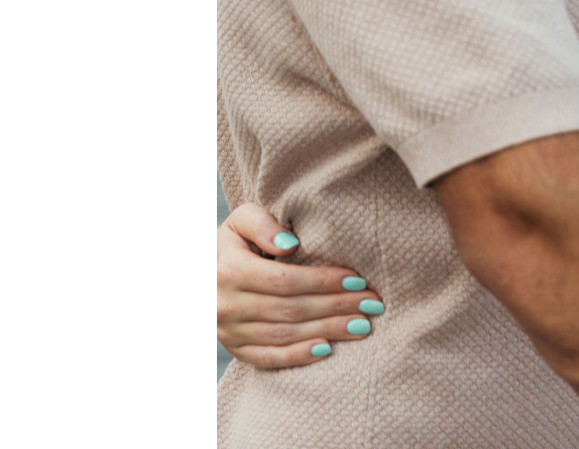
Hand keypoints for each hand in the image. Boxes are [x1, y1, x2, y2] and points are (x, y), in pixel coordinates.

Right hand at [215, 203, 383, 366]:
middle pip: (290, 310)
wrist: (205, 274)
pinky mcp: (235, 349)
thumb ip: (262, 224)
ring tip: (362, 325)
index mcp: (231, 270)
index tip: (358, 279)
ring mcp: (230, 332)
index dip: (323, 281)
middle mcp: (228, 305)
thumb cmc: (233, 241)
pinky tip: (327, 349)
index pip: (285, 280)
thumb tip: (290, 242)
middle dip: (336, 307)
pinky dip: (298, 357)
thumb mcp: (241, 220)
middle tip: (373, 303)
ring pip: (285, 336)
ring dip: (327, 331)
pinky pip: (268, 359)